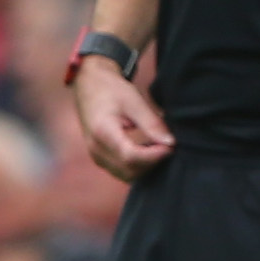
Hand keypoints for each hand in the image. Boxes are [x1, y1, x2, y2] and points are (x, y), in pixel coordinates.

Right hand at [72, 57, 173, 182]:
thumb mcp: (134, 101)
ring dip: (145, 166)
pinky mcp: (99, 158)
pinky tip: (148, 149)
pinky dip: (137, 165)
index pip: (131, 156)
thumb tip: (170, 143)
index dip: (154, 155)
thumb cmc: (111, 89)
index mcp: (102, 132)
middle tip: (167, 145)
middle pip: (129, 170)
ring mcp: (96, 155)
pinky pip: (121, 170)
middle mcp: (96, 149)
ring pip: (126, 175)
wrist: (89, 85)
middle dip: (152, 162)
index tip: (170, 146)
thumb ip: (151, 124)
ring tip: (158, 146)